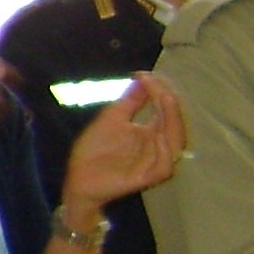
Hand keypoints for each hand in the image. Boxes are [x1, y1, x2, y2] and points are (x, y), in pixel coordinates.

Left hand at [60, 73, 188, 212]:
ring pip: (176, 143)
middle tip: (159, 86)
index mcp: (152, 132)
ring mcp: (155, 163)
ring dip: (173, 121)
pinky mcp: (148, 178)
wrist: (78, 178)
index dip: (160, 91)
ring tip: (165, 100)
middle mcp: (158, 146)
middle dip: (169, 103)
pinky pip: (165, 166)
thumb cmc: (94, 150)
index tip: (145, 75)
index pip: (166, 109)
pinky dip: (165, 150)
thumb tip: (142, 76)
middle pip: (175, 123)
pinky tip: (159, 134)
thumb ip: (129, 101)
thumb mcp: (111, 119)